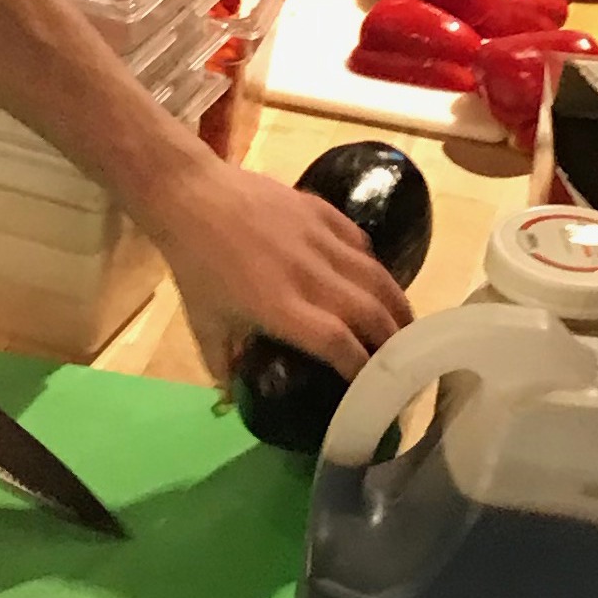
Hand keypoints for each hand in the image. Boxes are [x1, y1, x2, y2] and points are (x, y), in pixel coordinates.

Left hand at [141, 155, 410, 381]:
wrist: (192, 196)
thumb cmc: (195, 265)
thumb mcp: (204, 325)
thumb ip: (224, 368)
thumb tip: (237, 401)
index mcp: (279, 306)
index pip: (337, 342)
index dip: (360, 367)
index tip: (371, 389)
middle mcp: (307, 273)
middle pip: (368, 310)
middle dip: (392, 340)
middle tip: (403, 362)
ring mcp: (318, 238)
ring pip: (374, 275)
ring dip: (395, 304)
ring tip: (405, 325)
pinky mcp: (321, 211)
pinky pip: (359, 242)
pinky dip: (374, 265)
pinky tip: (376, 281)